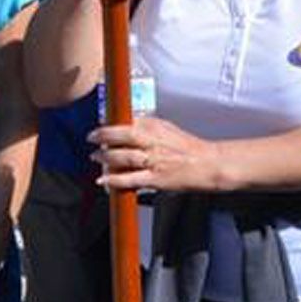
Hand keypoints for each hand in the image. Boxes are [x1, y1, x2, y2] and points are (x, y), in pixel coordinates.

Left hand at [90, 115, 218, 192]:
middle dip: (103, 136)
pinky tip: (104, 180)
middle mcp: (154, 141)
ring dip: (105, 157)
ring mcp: (154, 160)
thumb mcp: (168, 129)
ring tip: (97, 157)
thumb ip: (148, 126)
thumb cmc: (189, 148)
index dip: (110, 124)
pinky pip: (130, 179)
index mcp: (156, 127)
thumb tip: (128, 124)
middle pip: (122, 135)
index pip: (128, 122)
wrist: (209, 164)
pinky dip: (114, 180)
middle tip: (92, 138)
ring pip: (123, 157)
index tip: (100, 126)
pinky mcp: (156, 178)